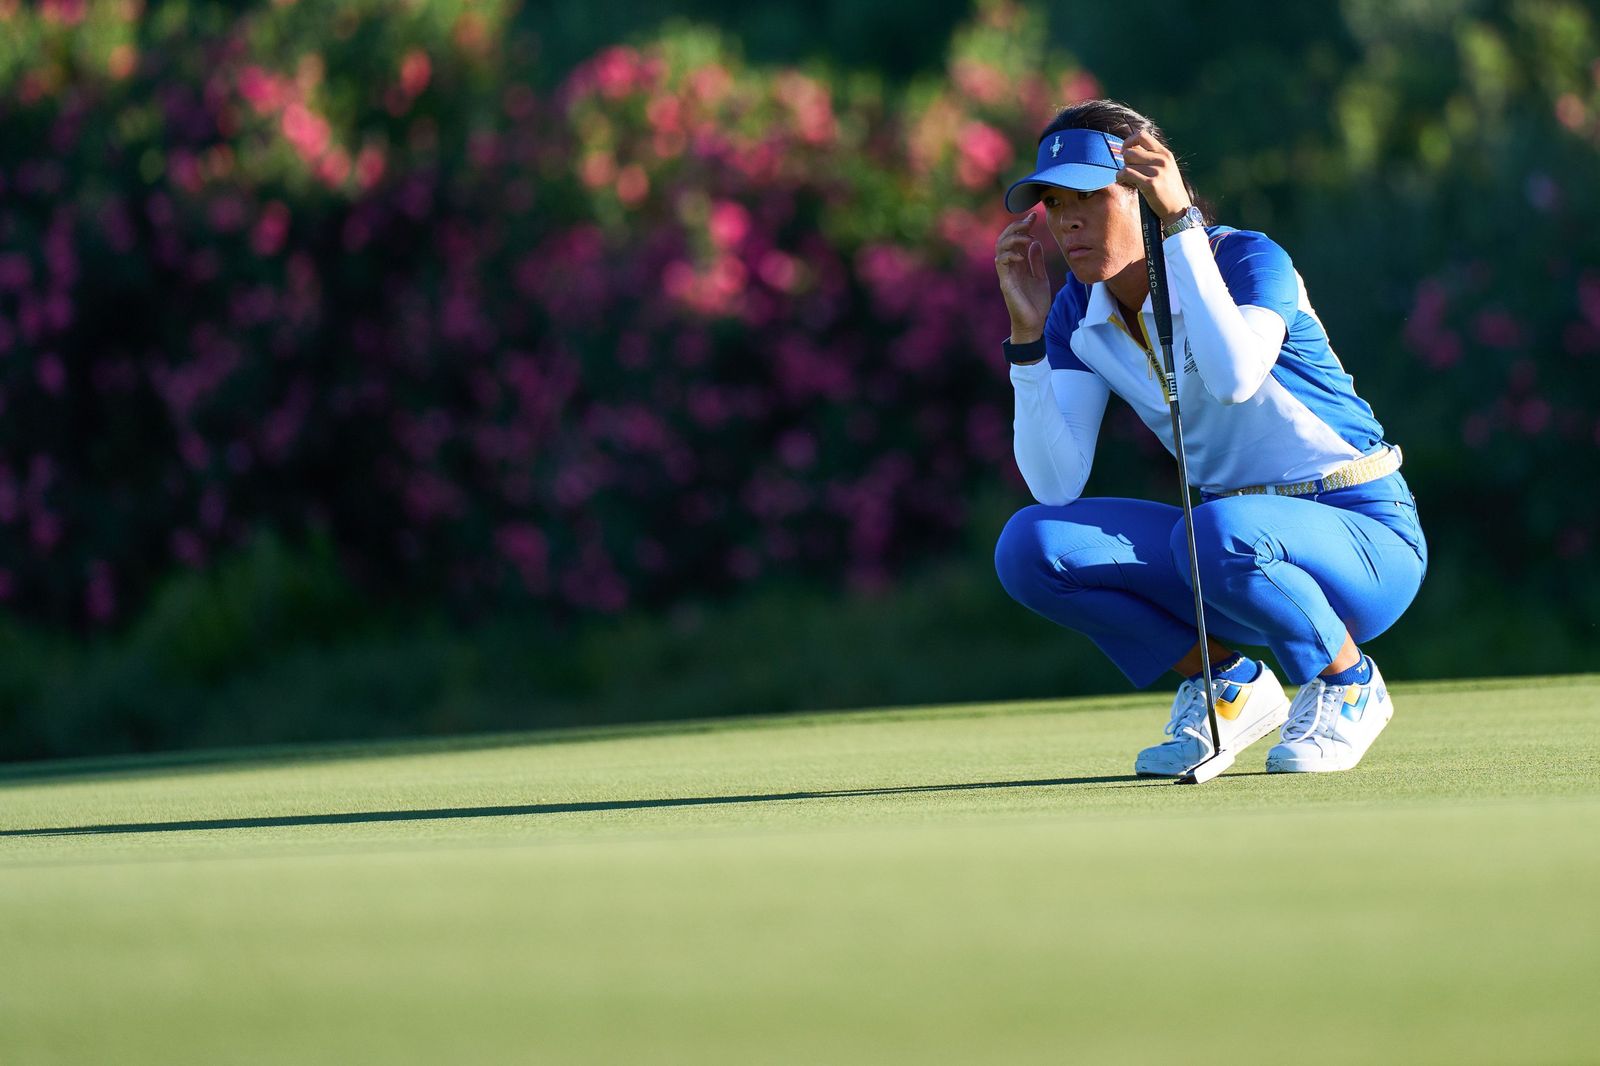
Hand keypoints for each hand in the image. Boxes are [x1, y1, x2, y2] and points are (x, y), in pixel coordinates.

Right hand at [994, 211, 1050, 341]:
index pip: (1016, 240)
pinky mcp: (1006, 283)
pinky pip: (1001, 264)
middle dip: (1016, 227)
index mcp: (1018, 264)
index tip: (1034, 216)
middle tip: (1029, 220)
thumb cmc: (1036, 303)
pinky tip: (1021, 254)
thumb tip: (1035, 243)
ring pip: (1000, 248)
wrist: (1034, 324)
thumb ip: (1036, 261)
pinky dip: (1010, 255)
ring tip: (1027, 236)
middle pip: (1005, 239)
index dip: (1023, 226)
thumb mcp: (1040, 277)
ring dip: (1012, 238)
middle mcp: (1009, 267)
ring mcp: (1006, 274)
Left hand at [1114, 130, 1191, 224]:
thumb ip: (1151, 157)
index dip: (1129, 141)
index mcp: (1165, 154)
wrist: (1178, 210)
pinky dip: (1121, 178)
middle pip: (1130, 151)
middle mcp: (1162, 160)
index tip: (1125, 151)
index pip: (1142, 135)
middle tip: (1130, 172)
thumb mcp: (1165, 169)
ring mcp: (1157, 172)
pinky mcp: (1150, 184)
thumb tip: (1129, 149)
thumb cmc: (1168, 191)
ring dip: (1123, 172)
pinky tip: (1125, 183)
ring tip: (1129, 180)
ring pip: (1127, 163)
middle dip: (1125, 162)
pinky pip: (1126, 174)